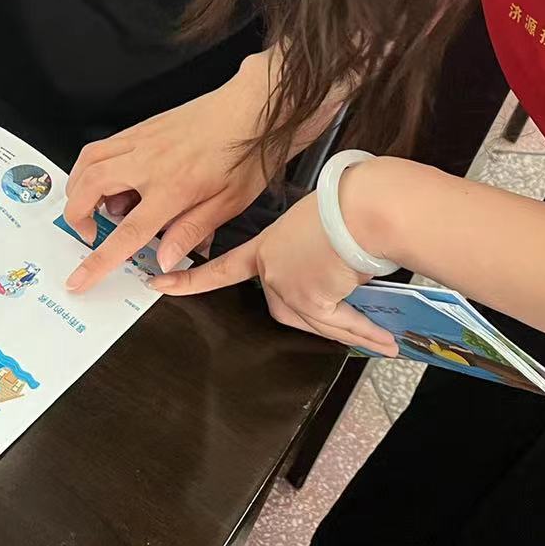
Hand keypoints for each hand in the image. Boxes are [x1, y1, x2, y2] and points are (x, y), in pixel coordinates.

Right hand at [63, 60, 273, 291]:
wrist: (252, 107)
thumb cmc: (245, 154)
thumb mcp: (228, 204)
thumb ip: (191, 231)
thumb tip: (164, 259)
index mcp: (171, 188)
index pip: (126, 233)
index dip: (98, 261)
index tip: (79, 279)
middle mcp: (148, 161)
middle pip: (89, 188)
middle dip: (76, 217)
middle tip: (89, 235)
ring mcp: (141, 140)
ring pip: (87, 161)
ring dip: (79, 187)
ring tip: (96, 206)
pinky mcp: (143, 127)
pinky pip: (103, 145)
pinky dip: (93, 165)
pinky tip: (113, 179)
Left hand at [150, 192, 397, 355]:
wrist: (361, 208)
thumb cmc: (348, 205)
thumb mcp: (318, 225)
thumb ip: (314, 253)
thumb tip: (338, 272)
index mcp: (267, 245)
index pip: (223, 268)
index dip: (191, 279)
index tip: (159, 283)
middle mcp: (271, 268)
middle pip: (286, 309)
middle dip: (323, 314)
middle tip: (353, 310)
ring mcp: (287, 287)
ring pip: (318, 322)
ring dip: (355, 328)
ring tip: (382, 336)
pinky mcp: (310, 301)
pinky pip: (342, 325)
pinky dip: (366, 333)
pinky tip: (385, 341)